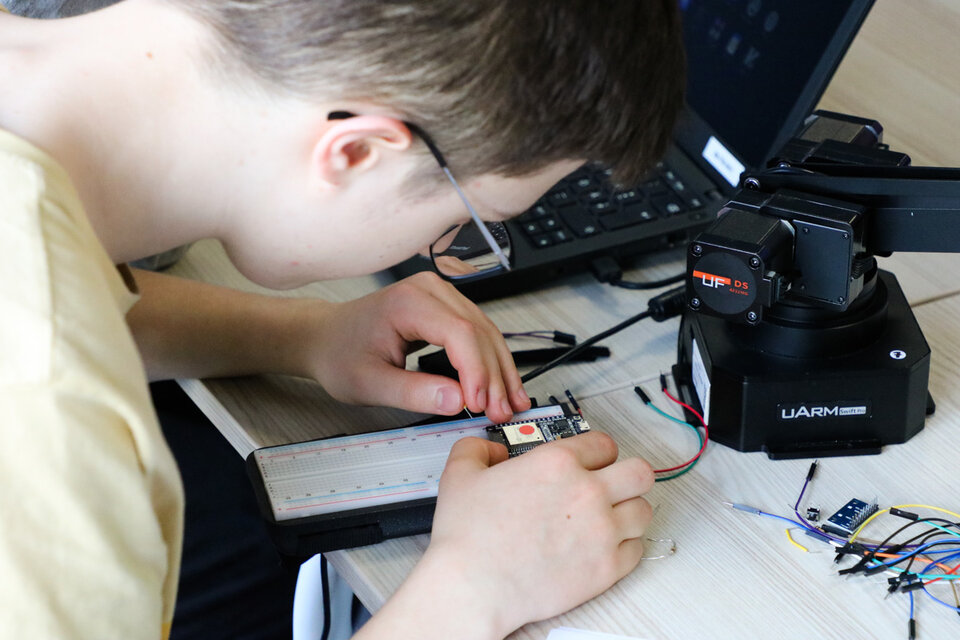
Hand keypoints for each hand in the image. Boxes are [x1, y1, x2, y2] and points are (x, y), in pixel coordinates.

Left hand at [298, 272, 529, 421]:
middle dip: (494, 376)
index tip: (480, 403)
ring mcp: (441, 295)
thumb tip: (457, 400)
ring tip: (510, 403)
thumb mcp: (370, 383)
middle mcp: (430, 290)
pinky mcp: (447, 307)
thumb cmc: (341, 354)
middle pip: (479, 332)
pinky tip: (502, 385)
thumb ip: (414, 392)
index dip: (476, 371)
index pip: (459, 333)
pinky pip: (479, 333)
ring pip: (486, 332)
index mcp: (408, 302)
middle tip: (502, 411)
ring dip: (500, 371)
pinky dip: (492, 361)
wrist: (327, 337)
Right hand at [422, 433, 654, 636]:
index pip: (604, 444)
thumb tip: (492, 450)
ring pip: (644, 511)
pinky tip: (606, 547)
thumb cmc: (468, 537)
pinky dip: (625, 547)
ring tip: (611, 517)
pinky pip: (636, 551)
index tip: (592, 462)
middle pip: (640, 473)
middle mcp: (587, 492)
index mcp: (557, 463)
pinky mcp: (606, 568)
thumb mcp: (461, 474)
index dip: (597, 452)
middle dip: (628, 476)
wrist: (473, 586)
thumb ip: (477, 449)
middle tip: (615, 485)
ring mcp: (601, 531)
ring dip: (628, 511)